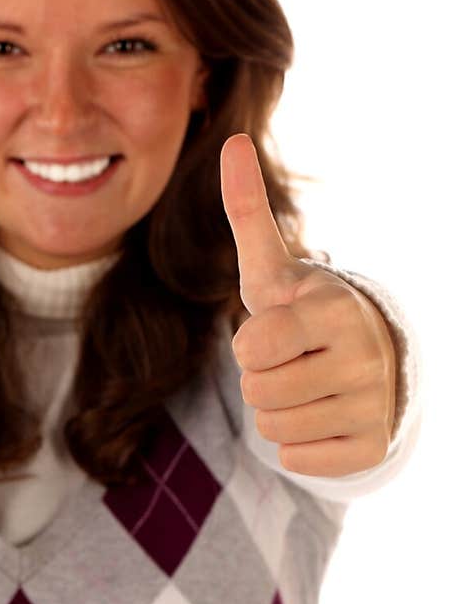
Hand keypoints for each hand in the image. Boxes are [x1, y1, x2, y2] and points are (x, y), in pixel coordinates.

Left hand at [220, 133, 396, 477]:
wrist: (368, 358)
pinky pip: (298, 461)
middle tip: (290, 361)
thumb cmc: (302, 312)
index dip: (250, 345)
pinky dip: (299, 445)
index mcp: (335, 310)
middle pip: (258, 393)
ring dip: (277, 411)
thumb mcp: (270, 269)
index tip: (276, 332)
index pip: (252, 350)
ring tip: (304, 385)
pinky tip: (322, 416)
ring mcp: (372, 406)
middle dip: (261, 379)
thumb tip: (230, 142)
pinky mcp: (371, 448)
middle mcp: (363, 358)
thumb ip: (247, 211)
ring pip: (275, 429)